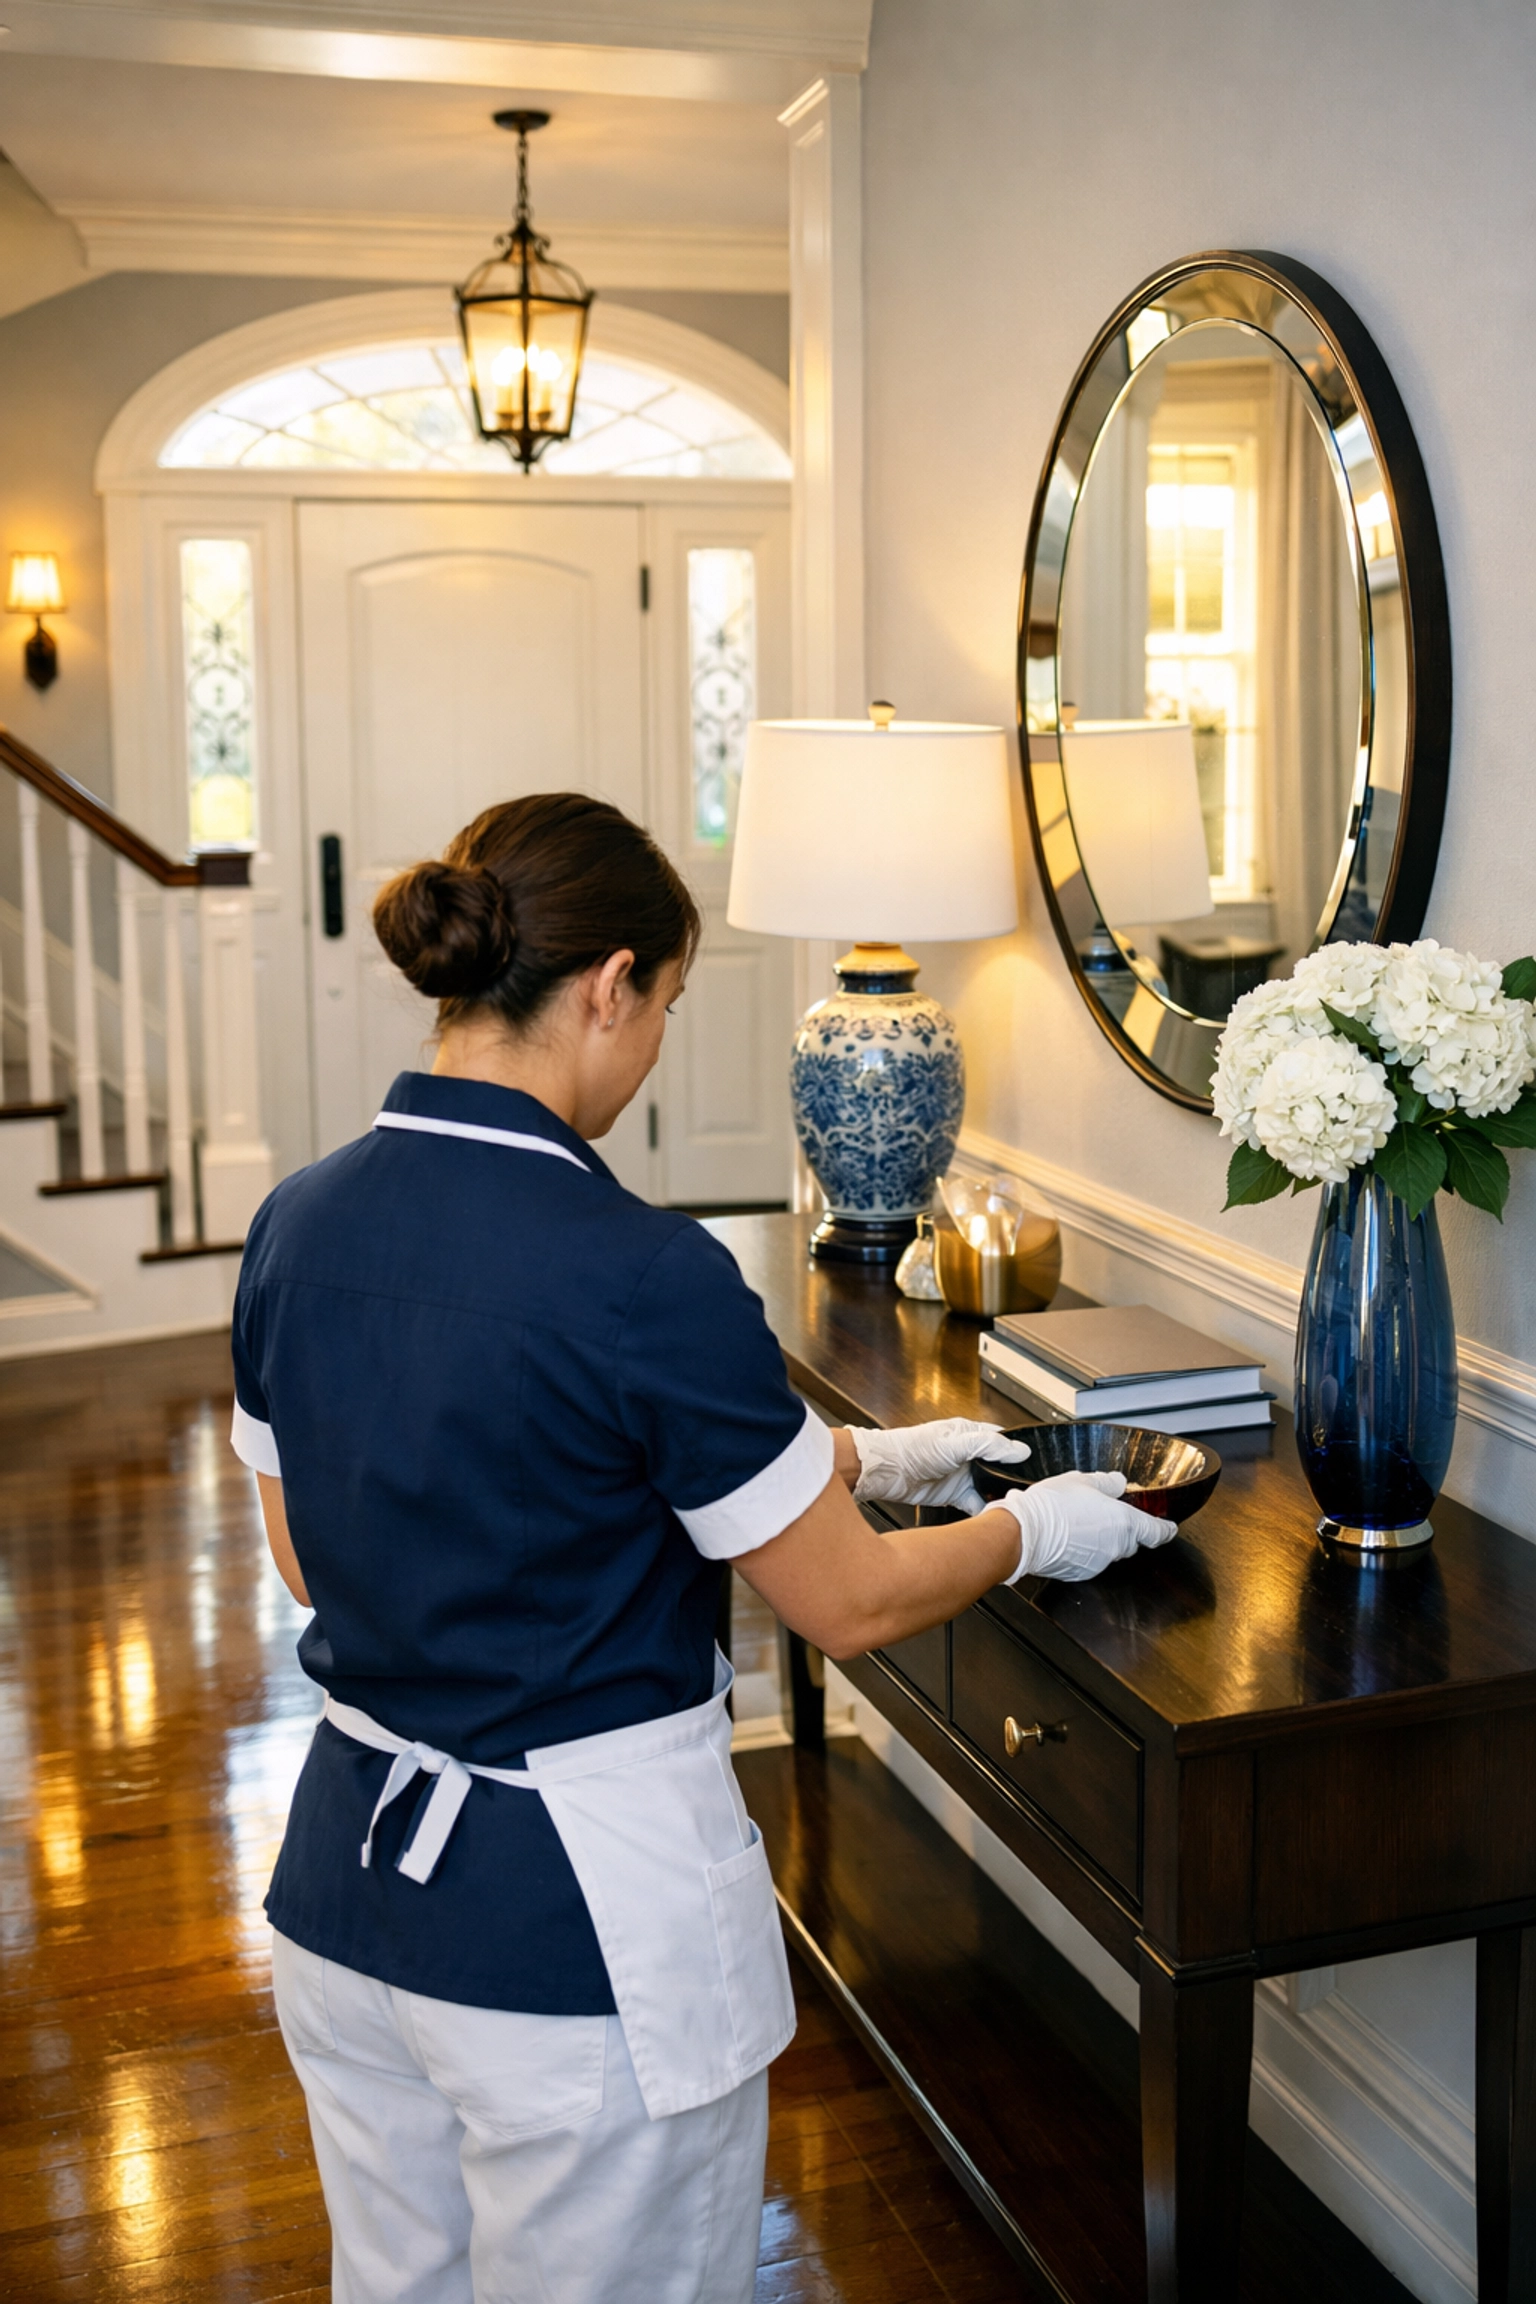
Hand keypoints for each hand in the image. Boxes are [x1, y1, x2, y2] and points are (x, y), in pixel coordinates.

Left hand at [850, 1418, 1031, 1512]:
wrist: (886, 1471)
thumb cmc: (913, 1448)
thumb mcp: (955, 1444)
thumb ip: (987, 1446)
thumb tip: (1019, 1450)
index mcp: (969, 1434)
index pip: (1001, 1441)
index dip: (1017, 1451)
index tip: (1033, 1463)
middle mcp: (967, 1454)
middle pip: (998, 1467)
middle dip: (1011, 1477)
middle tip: (1026, 1489)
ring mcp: (960, 1475)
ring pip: (988, 1487)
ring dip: (998, 1496)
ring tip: (1012, 1504)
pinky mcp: (952, 1494)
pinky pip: (975, 1504)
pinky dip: (984, 1511)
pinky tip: (991, 1515)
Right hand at [995, 1470, 1175, 1582]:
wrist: (1024, 1534)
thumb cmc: (1052, 1506)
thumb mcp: (1081, 1481)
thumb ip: (1106, 1483)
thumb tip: (1118, 1483)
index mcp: (1124, 1522)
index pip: (1157, 1531)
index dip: (1165, 1529)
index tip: (1169, 1527)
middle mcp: (1116, 1546)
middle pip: (1132, 1541)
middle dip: (1125, 1530)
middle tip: (1107, 1514)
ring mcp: (1099, 1563)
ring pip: (1110, 1551)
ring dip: (1102, 1540)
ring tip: (1080, 1521)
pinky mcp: (1081, 1573)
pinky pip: (1091, 1560)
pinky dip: (1085, 1550)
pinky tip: (1069, 1536)